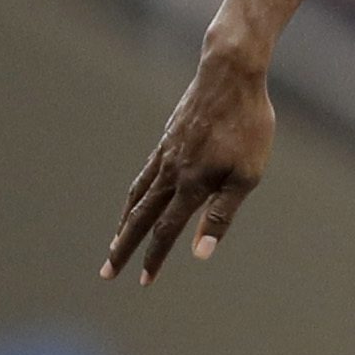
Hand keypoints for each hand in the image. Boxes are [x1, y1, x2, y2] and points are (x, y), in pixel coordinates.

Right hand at [102, 50, 274, 285]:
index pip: (166, 231)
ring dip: (125, 222)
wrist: (229, 73)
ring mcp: (166, 153)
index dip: (154, 258)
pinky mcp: (168, 139)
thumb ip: (221, 215)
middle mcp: (172, 172)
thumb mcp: (247, 175)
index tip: (142, 281)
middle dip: (123, 247)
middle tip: (106, 271)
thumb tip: (200, 253)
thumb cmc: (248, 125)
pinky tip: (139, 198)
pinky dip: (137, 193)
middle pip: (141, 217)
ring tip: (116, 240)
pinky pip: (145, 174)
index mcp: (192, 184)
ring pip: (138, 195)